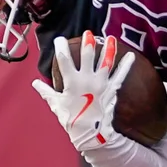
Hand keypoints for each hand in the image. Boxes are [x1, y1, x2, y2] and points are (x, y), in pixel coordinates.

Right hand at [32, 32, 135, 154]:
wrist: (90, 133)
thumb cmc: (71, 119)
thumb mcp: (56, 104)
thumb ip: (46, 91)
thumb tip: (35, 83)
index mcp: (72, 82)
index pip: (64, 60)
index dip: (61, 47)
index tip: (60, 39)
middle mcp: (87, 79)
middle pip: (88, 56)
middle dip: (88, 43)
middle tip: (88, 33)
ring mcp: (101, 84)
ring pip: (106, 62)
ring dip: (109, 49)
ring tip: (110, 38)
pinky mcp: (111, 89)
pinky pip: (120, 75)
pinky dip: (126, 66)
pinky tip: (131, 56)